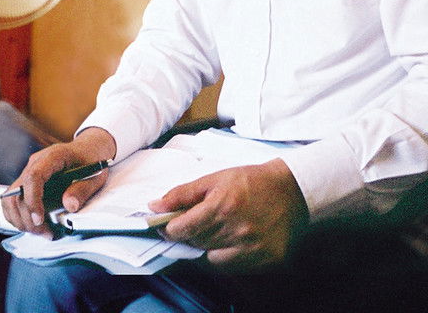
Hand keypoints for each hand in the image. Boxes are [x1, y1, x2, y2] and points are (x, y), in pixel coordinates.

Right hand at [2, 127, 116, 236]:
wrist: (87, 149)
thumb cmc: (90, 160)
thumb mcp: (94, 175)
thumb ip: (82, 190)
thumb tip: (69, 206)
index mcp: (51, 158)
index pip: (33, 177)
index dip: (33, 200)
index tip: (39, 220)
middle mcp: (34, 164)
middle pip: (16, 192)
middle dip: (26, 217)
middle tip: (45, 233)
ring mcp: (28, 173)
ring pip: (10, 198)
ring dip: (21, 219)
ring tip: (40, 232)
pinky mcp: (27, 183)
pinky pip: (12, 201)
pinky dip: (19, 216)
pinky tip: (34, 226)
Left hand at [152, 158, 306, 269]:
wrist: (293, 190)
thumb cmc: (250, 182)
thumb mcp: (213, 179)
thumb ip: (181, 194)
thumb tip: (154, 207)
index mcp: (221, 208)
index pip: (182, 230)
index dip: (170, 230)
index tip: (168, 226)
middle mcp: (238, 231)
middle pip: (196, 244)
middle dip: (189, 236)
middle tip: (194, 225)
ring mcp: (254, 248)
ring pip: (212, 260)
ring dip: (206, 249)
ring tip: (215, 232)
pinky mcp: (267, 260)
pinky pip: (234, 267)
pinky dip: (226, 257)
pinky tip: (231, 241)